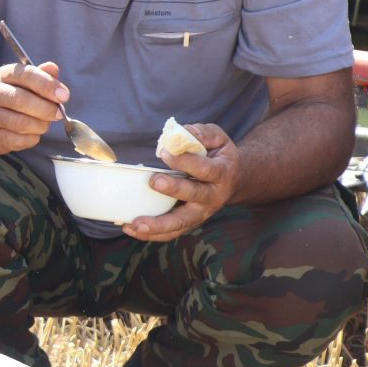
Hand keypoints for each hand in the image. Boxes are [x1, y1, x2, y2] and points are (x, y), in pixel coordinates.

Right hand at [0, 60, 70, 154]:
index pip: (26, 75)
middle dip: (46, 109)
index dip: (48, 85)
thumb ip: (42, 75)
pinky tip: (32, 133)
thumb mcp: (26, 82)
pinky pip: (19, 140)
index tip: (64, 96)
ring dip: (41, 125)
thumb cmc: (14, 97)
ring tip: (45, 124)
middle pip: (21, 100)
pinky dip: (32, 139)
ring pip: (21, 123)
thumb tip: (53, 68)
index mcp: (4, 75)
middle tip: (59, 114)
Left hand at [125, 123, 238, 240]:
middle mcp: (214, 196)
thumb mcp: (217, 138)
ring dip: (159, 225)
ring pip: (182, 223)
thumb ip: (201, 133)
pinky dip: (153, 234)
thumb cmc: (218, 155)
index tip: (164, 152)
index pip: (205, 168)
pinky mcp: (191, 222)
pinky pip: (172, 232)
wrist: (235, 179)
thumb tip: (182, 132)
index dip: (185, 161)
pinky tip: (132, 229)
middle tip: (154, 181)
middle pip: (195, 196)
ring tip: (136, 223)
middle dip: (174, 189)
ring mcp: (203, 212)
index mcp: (222, 173)